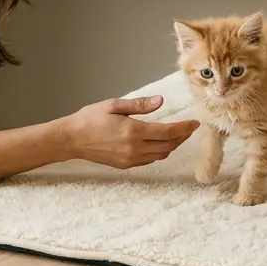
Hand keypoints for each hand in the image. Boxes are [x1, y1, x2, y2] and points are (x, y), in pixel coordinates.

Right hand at [60, 96, 200, 168]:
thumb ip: (140, 105)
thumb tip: (160, 101)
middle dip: (182, 137)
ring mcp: (130, 159)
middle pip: (168, 146)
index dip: (184, 128)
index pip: (168, 132)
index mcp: (133, 132)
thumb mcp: (114, 105)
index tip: (195, 123)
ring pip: (161, 155)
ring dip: (172, 145)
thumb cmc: (90, 119)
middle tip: (189, 128)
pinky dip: (160, 152)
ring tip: (178, 134)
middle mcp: (134, 148)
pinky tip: (160, 142)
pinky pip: (150, 160)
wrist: (71, 139)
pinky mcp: (126, 165)